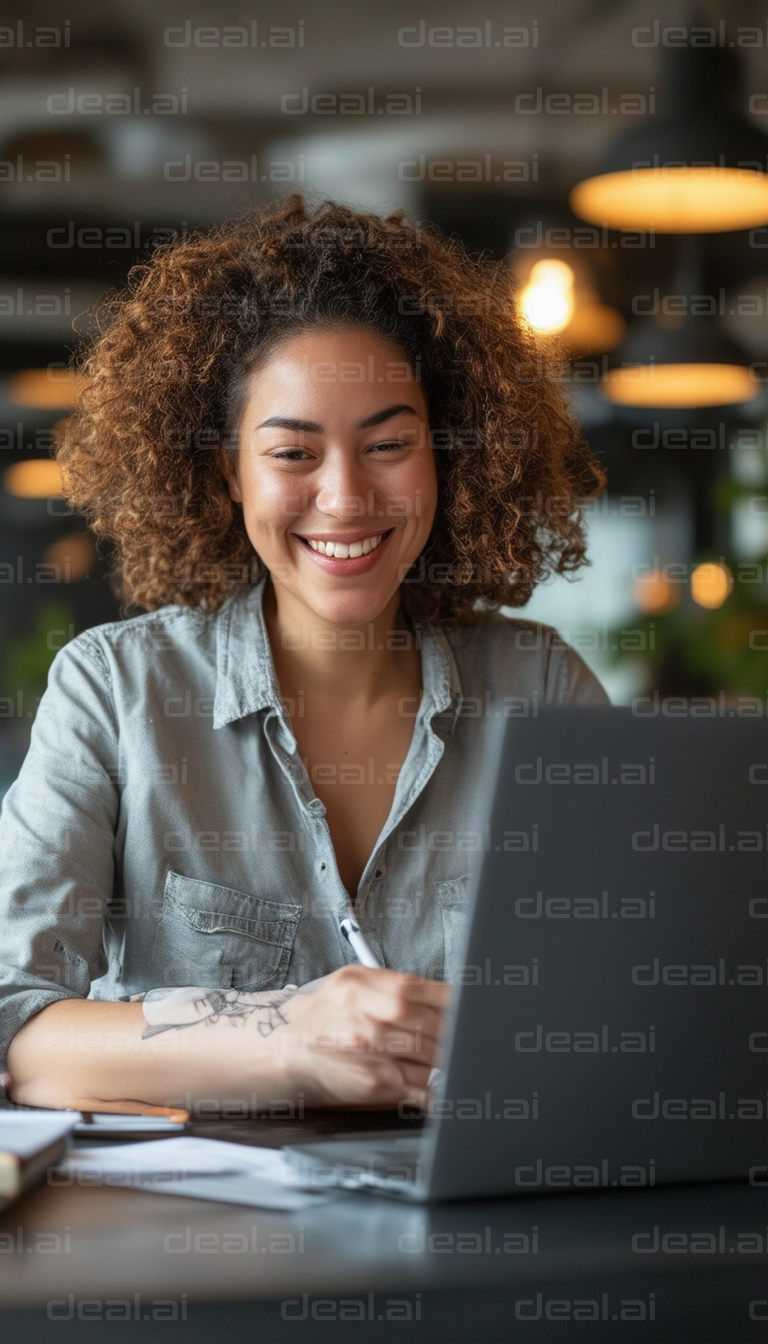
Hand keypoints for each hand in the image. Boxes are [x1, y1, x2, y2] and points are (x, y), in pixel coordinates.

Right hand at [267, 965, 450, 1108]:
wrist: (288, 1048)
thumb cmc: (328, 1015)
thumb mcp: (355, 983)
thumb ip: (398, 988)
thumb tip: (449, 998)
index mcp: (365, 984)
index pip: (426, 990)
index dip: (454, 1002)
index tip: (468, 1010)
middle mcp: (368, 1016)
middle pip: (433, 1025)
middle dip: (452, 1035)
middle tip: (461, 1039)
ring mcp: (372, 1052)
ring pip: (432, 1057)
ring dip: (446, 1061)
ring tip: (447, 1060)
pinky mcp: (375, 1083)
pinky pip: (421, 1087)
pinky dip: (436, 1090)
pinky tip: (439, 1087)